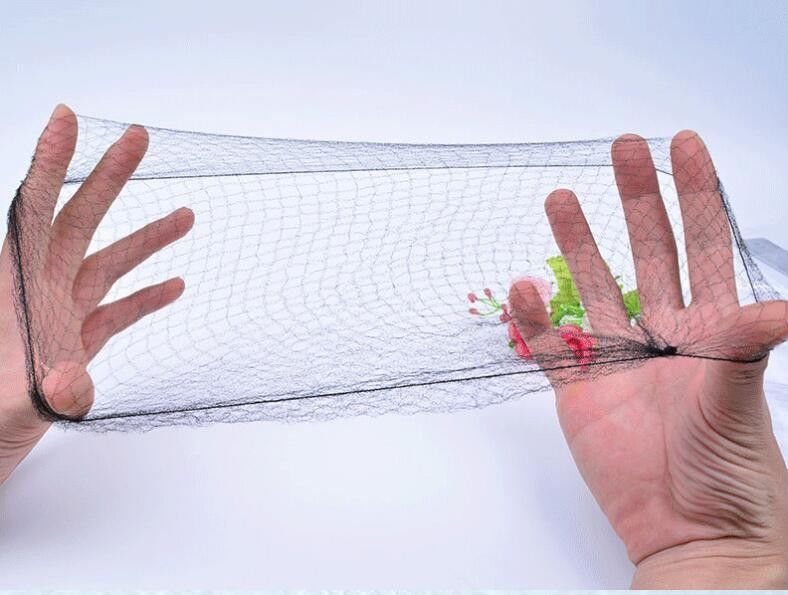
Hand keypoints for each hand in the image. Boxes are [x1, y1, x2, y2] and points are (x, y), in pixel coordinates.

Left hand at [0, 105, 193, 483]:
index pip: (33, 212)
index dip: (50, 163)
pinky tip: (175, 286)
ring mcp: (62, 316)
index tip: (66, 119)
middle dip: (109, 177)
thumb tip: (71, 378)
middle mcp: (40, 292)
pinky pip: (119, 312)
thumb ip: (41, 390)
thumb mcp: (10, 406)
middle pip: (79, 220)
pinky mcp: (79, 343)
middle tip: (137, 137)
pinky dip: (147, 298)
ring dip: (147, 239)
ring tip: (185, 216)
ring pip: (108, 263)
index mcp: (16, 288)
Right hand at [508, 131, 787, 587]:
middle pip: (647, 251)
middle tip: (621, 148)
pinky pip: (551, 348)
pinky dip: (535, 320)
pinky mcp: (581, 392)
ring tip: (559, 199)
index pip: (702, 245)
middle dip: (635, 199)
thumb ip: (744, 347)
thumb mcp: (740, 401)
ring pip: (592, 288)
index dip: (694, 194)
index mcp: (709, 327)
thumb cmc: (732, 470)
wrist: (690, 532)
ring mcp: (619, 360)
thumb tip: (783, 306)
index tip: (683, 144)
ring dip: (576, 244)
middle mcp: (663, 334)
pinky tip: (523, 288)